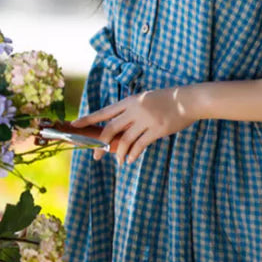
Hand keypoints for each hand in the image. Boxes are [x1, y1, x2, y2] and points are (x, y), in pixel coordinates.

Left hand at [71, 85, 196, 165]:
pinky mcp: (156, 130)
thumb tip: (117, 131)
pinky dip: (132, 154)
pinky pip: (140, 145)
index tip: (74, 125)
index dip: (88, 119)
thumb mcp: (144, 100)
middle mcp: (134, 110)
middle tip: (95, 156)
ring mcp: (145, 120)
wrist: (187, 100)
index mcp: (129, 101)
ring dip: (118, 153)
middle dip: (100, 145)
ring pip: (125, 140)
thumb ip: (130, 112)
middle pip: (110, 129)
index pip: (104, 112)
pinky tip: (130, 160)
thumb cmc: (165, 100)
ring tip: (118, 162)